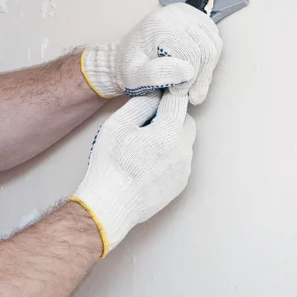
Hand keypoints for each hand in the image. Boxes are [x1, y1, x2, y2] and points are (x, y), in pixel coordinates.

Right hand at [69, 91, 195, 256]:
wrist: (111, 204)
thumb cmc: (111, 164)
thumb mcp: (119, 124)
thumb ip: (141, 103)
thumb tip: (156, 93)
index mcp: (170, 131)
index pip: (178, 100)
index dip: (168, 93)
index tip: (159, 92)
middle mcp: (183, 149)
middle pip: (186, 120)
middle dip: (171, 115)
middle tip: (148, 121)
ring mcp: (184, 168)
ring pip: (185, 141)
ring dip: (171, 135)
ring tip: (146, 143)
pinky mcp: (180, 183)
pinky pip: (181, 160)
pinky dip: (170, 154)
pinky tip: (149, 161)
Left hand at [81, 3, 221, 104]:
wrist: (124, 56)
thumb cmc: (128, 68)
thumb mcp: (133, 77)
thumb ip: (156, 75)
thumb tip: (187, 72)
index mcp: (160, 24)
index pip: (192, 53)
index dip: (190, 79)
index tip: (178, 94)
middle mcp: (177, 13)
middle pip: (206, 48)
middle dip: (201, 77)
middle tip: (189, 95)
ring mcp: (188, 13)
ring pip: (214, 45)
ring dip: (207, 70)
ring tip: (192, 87)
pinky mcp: (196, 18)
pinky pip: (214, 40)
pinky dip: (208, 60)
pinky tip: (195, 73)